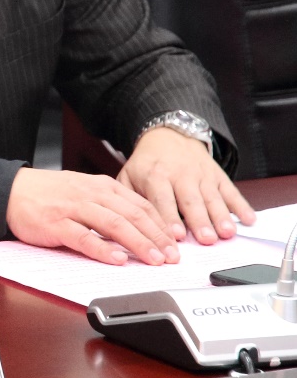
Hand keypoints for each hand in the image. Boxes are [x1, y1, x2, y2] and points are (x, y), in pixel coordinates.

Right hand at [6, 167, 179, 265]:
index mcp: (102, 186)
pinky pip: (83, 237)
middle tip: (173, 257)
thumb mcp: (84, 191)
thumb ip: (110, 206)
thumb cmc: (48, 194)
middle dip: (156, 237)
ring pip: (113, 224)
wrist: (11, 190)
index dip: (162, 226)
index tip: (176, 244)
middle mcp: (91, 194)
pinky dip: (102, 249)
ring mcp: (73, 208)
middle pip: (132, 215)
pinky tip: (117, 259)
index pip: (140, 205)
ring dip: (137, 243)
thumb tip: (140, 227)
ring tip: (154, 260)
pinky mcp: (55, 223)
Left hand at [118, 126, 253, 244]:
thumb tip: (129, 226)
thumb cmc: (146, 165)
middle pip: (191, 200)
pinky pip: (231, 191)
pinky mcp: (218, 176)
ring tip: (227, 233)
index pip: (162, 199)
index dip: (170, 218)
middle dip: (199, 221)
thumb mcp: (128, 176)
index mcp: (154, 176)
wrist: (168, 137)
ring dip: (221, 216)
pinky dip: (242, 206)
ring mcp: (201, 175)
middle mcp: (180, 175)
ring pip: (213, 198)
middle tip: (206, 240)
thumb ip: (127, 199)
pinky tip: (250, 220)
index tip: (176, 236)